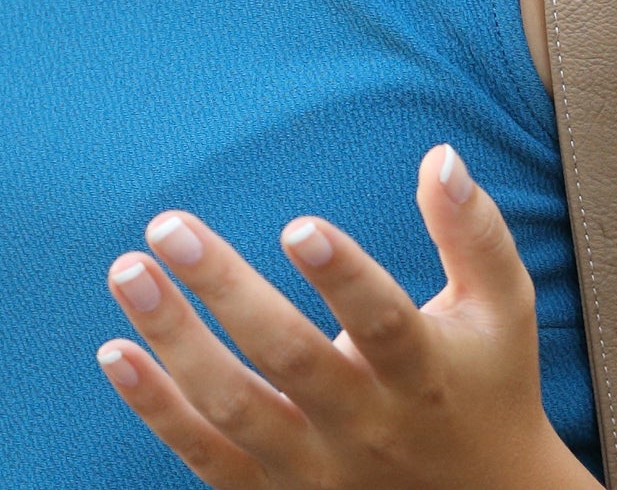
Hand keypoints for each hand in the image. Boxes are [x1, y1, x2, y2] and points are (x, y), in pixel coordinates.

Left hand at [94, 146, 597, 489]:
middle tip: (168, 225)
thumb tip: (440, 158)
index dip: (345, 278)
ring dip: (175, 340)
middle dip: (227, 291)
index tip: (297, 224)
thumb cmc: (485, 385)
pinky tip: (115, 351)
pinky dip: (157, 409)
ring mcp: (315, 466)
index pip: (386, 326)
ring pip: (235, 409)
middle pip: (292, 359)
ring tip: (128, 270)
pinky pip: (204, 455)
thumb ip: (475, 236)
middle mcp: (367, 425)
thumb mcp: (501, 314)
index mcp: (424, 375)